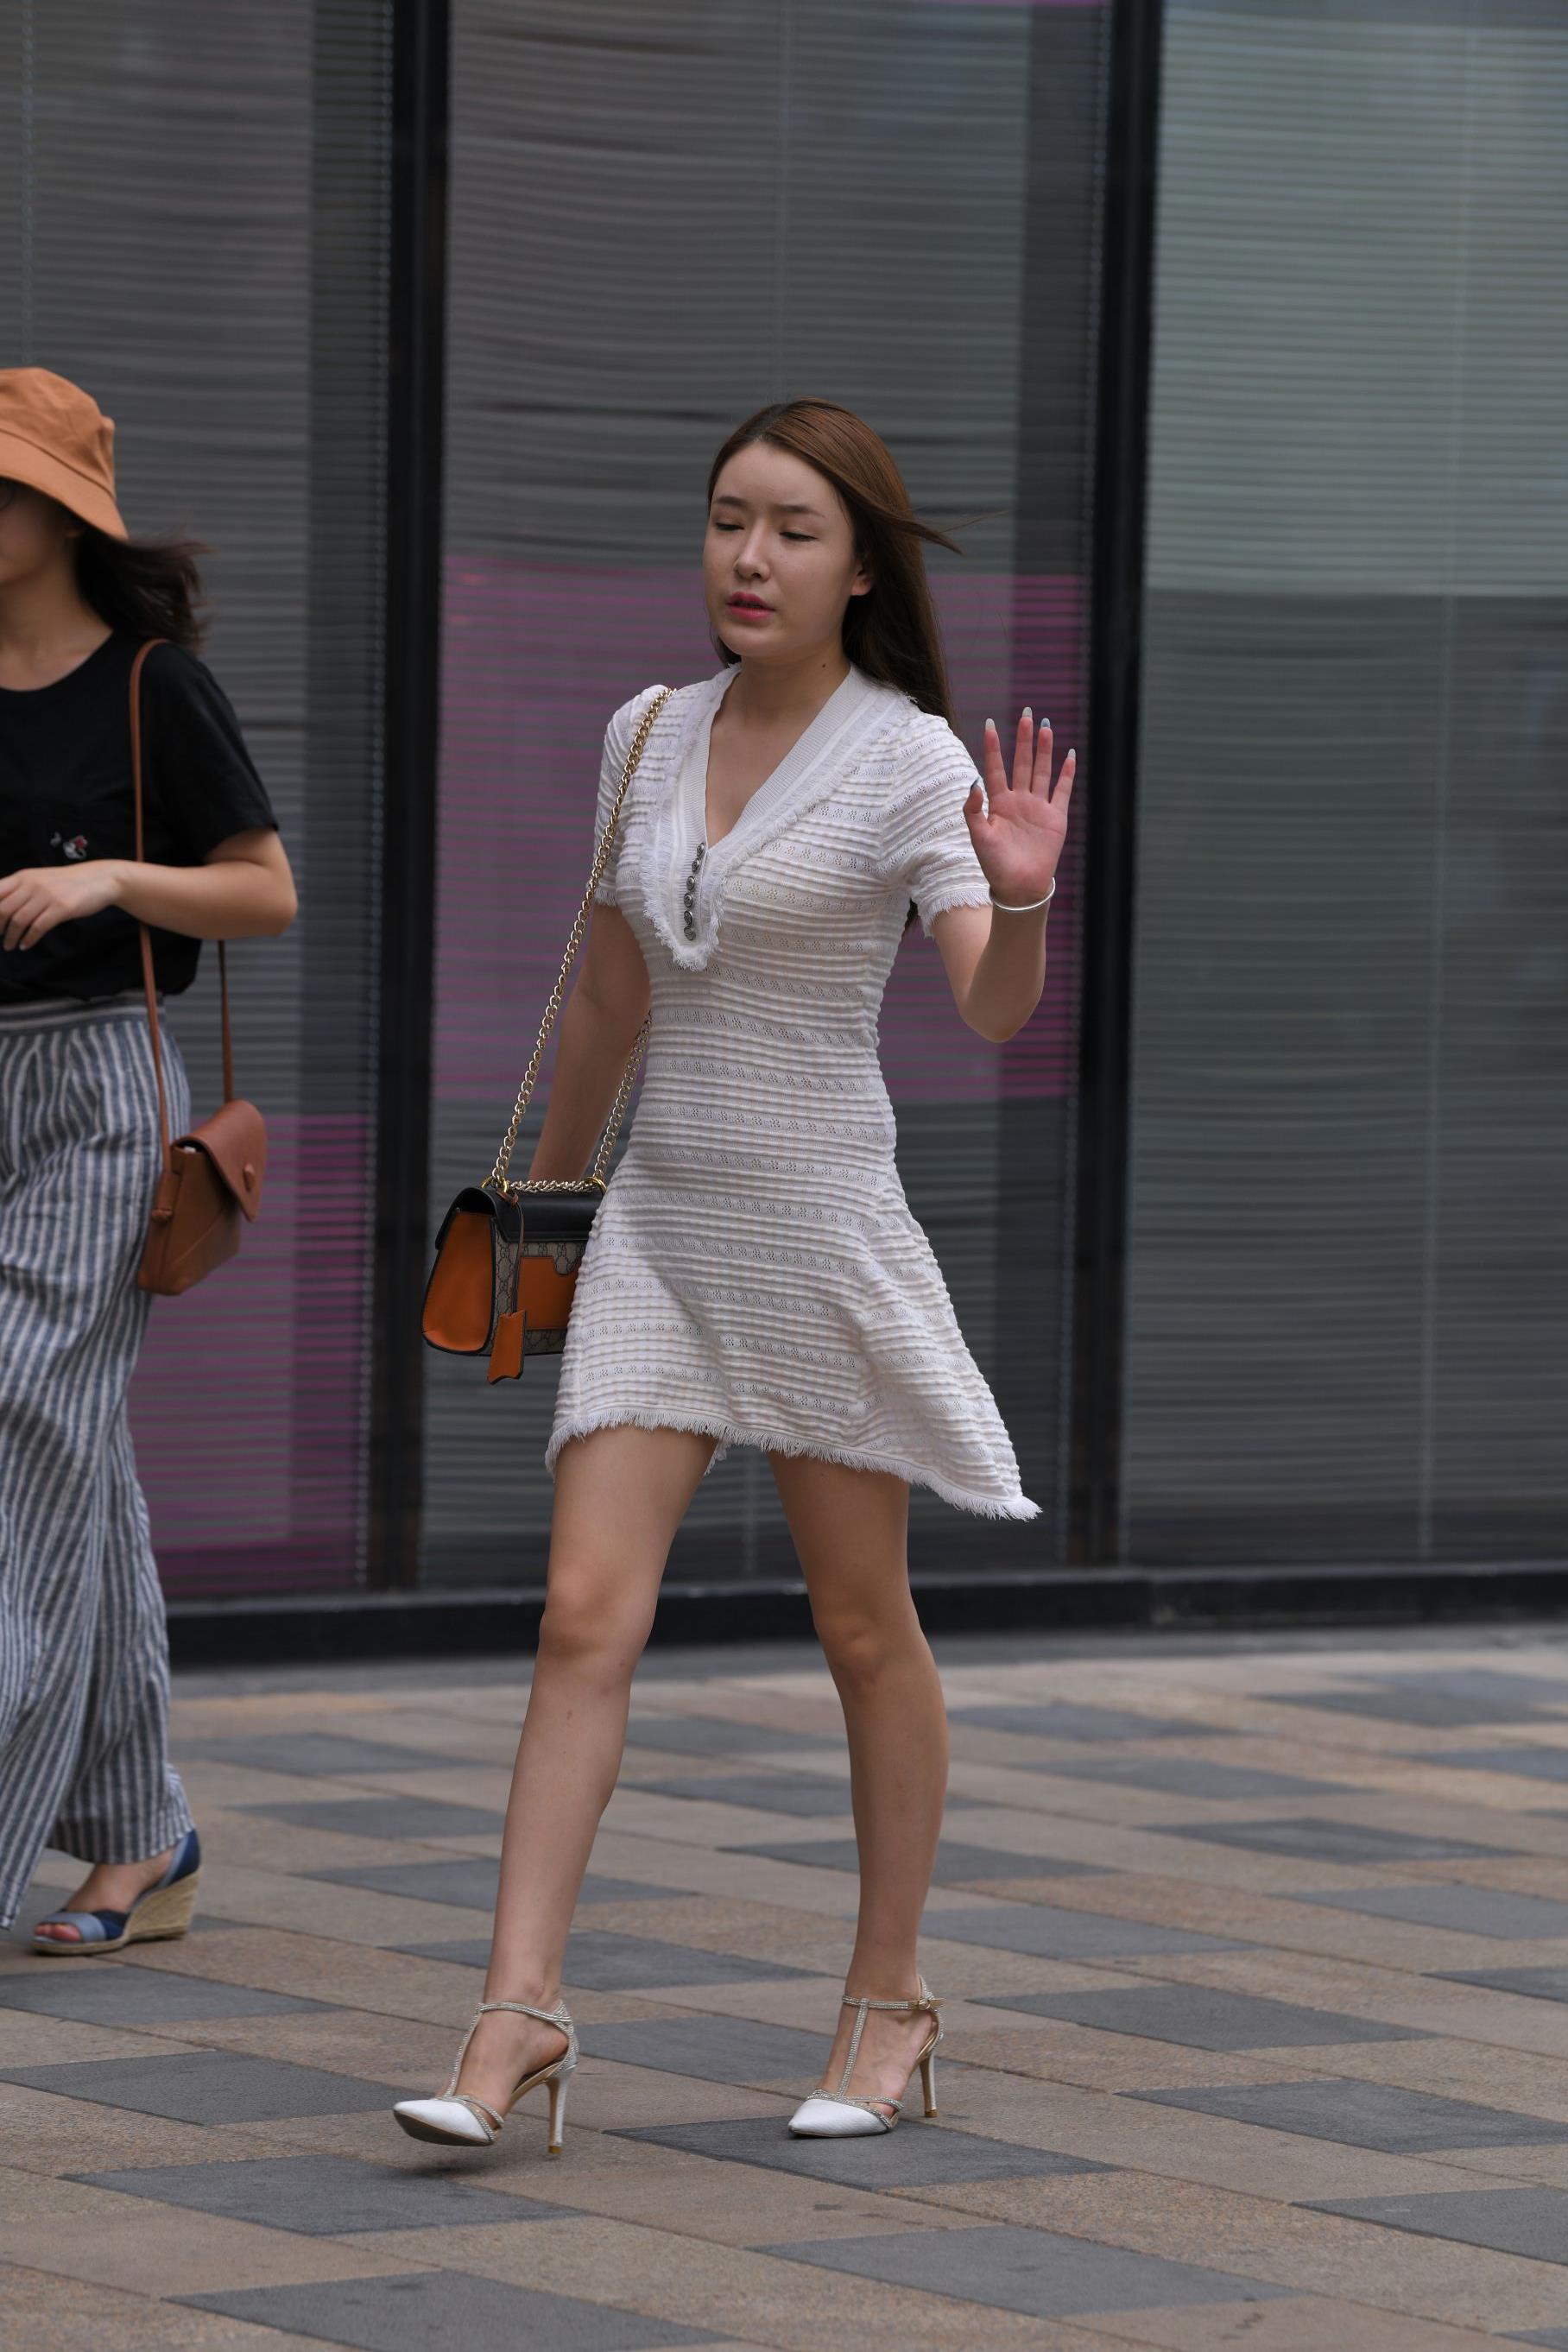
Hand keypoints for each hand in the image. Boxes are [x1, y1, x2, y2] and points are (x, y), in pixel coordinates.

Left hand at [0, 861, 123, 950]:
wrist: (99, 879)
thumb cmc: (68, 882)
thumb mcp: (40, 880)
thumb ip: (21, 890)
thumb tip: (2, 908)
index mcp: (23, 877)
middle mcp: (32, 885)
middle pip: (4, 909)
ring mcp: (47, 896)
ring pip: (19, 920)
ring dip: (11, 937)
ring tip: (9, 946)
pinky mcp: (61, 908)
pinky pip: (38, 927)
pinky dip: (29, 939)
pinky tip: (26, 945)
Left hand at [964, 710, 1074, 906]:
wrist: (1019, 887)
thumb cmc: (994, 865)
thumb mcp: (978, 837)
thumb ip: (973, 810)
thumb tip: (973, 781)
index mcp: (998, 803)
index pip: (995, 768)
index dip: (993, 747)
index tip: (990, 724)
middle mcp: (1019, 800)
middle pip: (1022, 763)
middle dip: (1024, 739)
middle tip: (1026, 713)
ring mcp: (1038, 807)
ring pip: (1042, 771)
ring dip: (1044, 750)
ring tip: (1045, 727)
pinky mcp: (1055, 817)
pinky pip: (1062, 791)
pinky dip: (1067, 773)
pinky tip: (1069, 755)